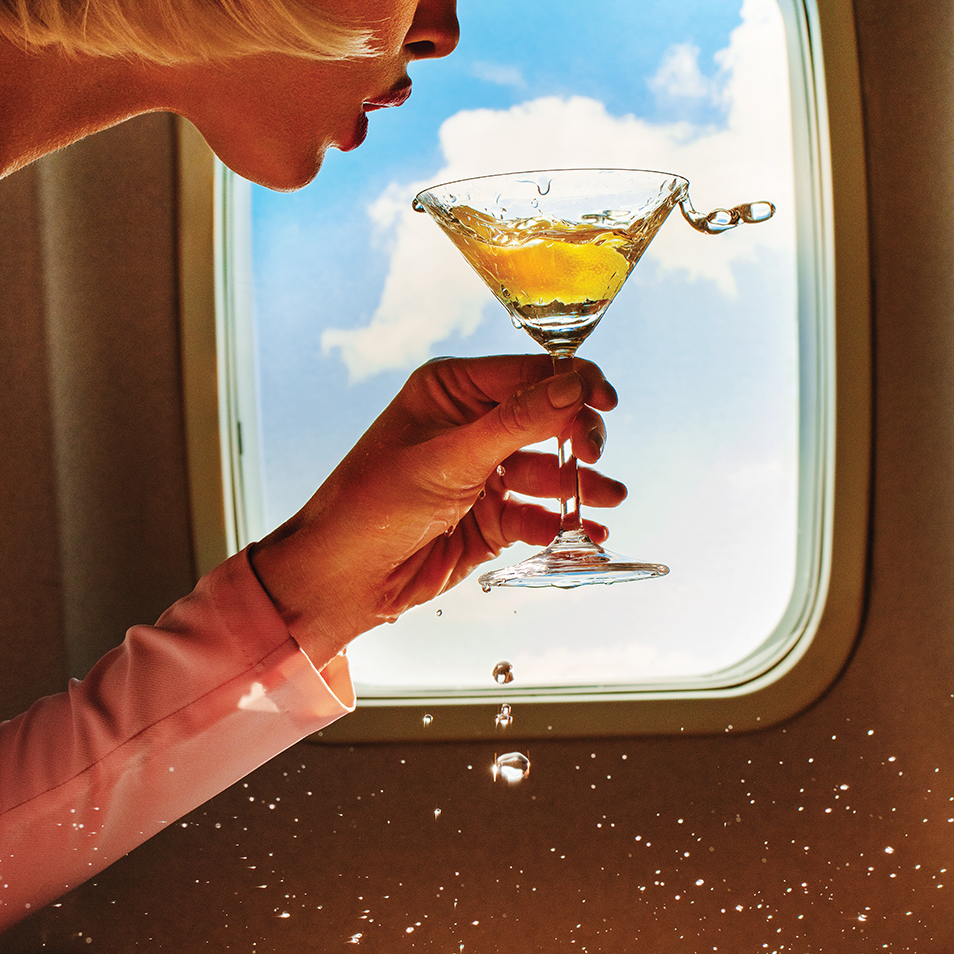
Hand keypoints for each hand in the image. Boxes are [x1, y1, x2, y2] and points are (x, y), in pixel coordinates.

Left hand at [252, 353, 624, 666]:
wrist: (342, 580)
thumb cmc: (371, 507)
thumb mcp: (447, 459)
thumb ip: (515, 423)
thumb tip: (572, 386)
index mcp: (451, 391)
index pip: (528, 373)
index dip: (572, 384)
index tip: (606, 403)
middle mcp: (471, 426)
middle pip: (547, 419)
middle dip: (578, 436)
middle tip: (593, 456)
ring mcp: (483, 473)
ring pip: (549, 469)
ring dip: (582, 483)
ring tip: (611, 498)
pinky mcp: (490, 519)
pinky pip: (540, 514)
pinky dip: (565, 522)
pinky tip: (592, 532)